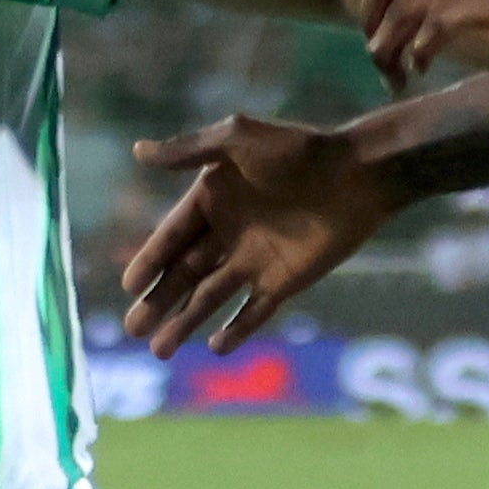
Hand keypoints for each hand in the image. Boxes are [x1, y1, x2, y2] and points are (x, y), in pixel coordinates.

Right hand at [117, 114, 397, 354]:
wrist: (359, 174)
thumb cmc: (298, 150)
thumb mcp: (239, 138)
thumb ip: (190, 150)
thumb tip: (138, 151)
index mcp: (211, 198)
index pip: (171, 236)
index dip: (150, 260)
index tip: (130, 286)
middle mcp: (227, 232)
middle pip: (184, 273)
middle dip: (158, 301)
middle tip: (133, 328)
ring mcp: (254, 260)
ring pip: (211, 297)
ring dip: (185, 321)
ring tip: (159, 350)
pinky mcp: (283, 281)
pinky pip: (253, 311)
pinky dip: (236, 329)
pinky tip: (215, 347)